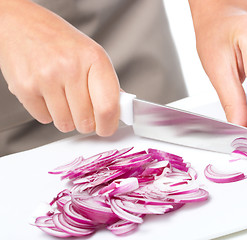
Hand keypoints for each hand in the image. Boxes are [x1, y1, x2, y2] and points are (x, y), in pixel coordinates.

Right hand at [0, 0, 119, 135]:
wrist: (23, 24)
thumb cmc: (60, 41)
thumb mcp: (93, 55)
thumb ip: (107, 85)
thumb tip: (120, 110)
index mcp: (95, 59)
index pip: (108, 107)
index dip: (108, 125)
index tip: (106, 127)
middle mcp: (71, 67)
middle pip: (86, 121)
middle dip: (86, 121)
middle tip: (82, 107)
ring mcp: (46, 77)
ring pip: (65, 124)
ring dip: (66, 118)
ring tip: (62, 96)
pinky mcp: (24, 87)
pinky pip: (44, 119)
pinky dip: (47, 112)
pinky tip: (46, 93)